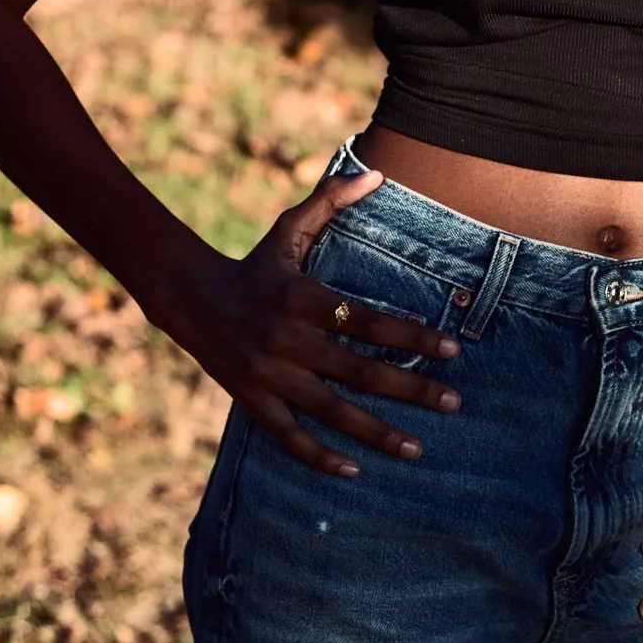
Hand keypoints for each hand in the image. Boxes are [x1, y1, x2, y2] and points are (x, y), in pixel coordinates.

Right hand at [157, 169, 461, 476]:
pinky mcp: (251, 401)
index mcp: (303, 298)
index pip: (369, 321)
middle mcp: (288, 339)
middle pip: (360, 371)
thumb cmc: (254, 265)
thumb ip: (331, 202)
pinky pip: (289, 436)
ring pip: (331, 410)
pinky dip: (320, 456)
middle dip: (411, 389)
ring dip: (377, 432)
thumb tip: (375, 173)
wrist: (188, 297)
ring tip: (418, 448)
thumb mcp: (289, 231)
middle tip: (453, 403)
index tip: (454, 350)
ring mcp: (269, 374)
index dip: (413, 337)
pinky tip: (354, 470)